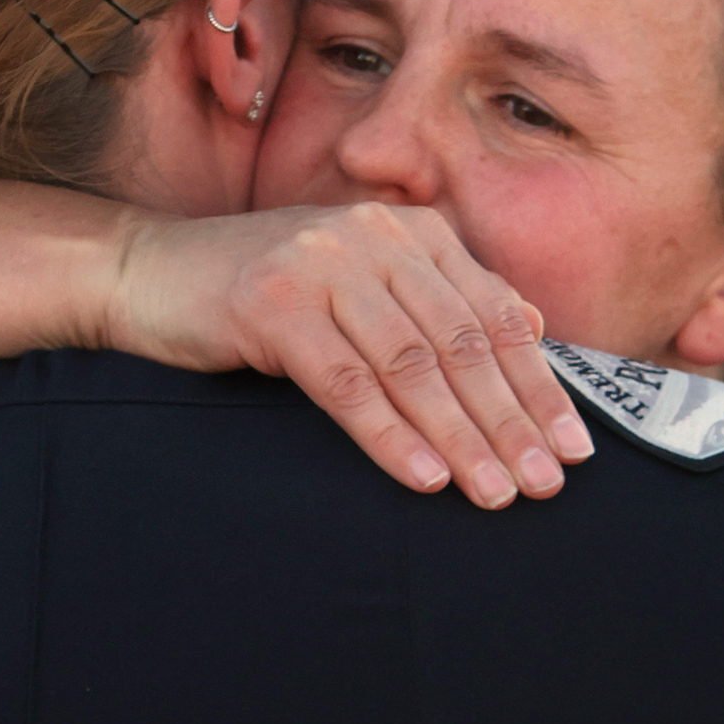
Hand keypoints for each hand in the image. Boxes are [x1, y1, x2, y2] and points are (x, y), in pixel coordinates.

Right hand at [106, 202, 585, 509]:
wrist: (150, 272)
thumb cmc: (265, 293)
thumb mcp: (362, 284)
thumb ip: (438, 300)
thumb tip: (532, 331)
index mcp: (411, 232)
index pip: (494, 317)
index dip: (539, 386)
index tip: (574, 448)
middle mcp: (374, 237)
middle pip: (462, 343)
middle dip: (510, 421)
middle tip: (543, 483)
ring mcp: (322, 265)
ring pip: (412, 365)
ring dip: (460, 436)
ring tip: (494, 492)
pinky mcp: (272, 304)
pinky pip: (346, 383)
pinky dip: (390, 435)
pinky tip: (425, 477)